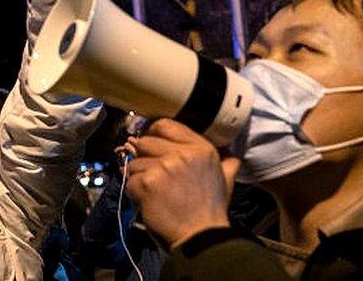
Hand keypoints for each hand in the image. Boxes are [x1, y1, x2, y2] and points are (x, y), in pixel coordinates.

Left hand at [126, 119, 239, 248]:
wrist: (200, 237)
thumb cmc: (210, 211)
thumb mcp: (225, 180)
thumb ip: (227, 163)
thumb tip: (232, 156)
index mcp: (201, 148)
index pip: (165, 125)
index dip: (152, 133)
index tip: (150, 144)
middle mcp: (182, 154)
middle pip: (145, 142)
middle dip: (144, 158)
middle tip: (153, 175)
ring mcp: (163, 167)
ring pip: (135, 162)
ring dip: (139, 178)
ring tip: (154, 193)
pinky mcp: (147, 184)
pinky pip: (130, 180)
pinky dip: (135, 193)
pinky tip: (149, 202)